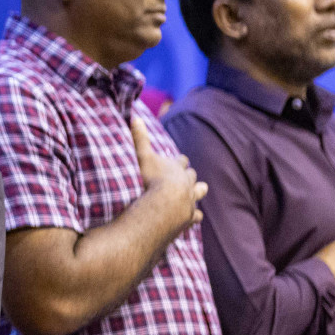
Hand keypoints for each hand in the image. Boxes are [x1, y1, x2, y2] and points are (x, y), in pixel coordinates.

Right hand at [131, 116, 205, 231]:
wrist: (161, 207)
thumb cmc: (149, 180)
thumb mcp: (142, 157)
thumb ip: (139, 138)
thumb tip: (135, 117)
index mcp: (176, 168)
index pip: (180, 161)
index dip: (178, 161)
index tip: (178, 160)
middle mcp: (187, 182)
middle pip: (191, 175)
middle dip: (188, 175)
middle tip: (184, 177)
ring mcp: (190, 200)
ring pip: (199, 193)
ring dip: (197, 192)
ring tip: (194, 194)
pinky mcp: (190, 217)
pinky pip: (197, 216)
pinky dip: (195, 215)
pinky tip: (193, 217)